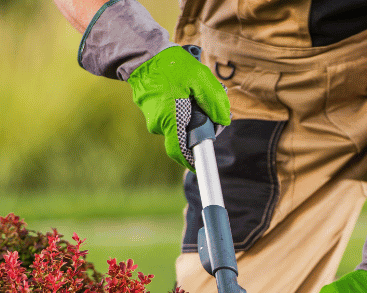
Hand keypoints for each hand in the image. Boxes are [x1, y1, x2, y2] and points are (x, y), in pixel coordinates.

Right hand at [128, 46, 230, 169]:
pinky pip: (171, 115)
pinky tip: (185, 91)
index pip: (180, 152)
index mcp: (170, 119)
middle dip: (199, 126)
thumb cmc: (171, 65)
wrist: (144, 54)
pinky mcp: (151, 110)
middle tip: (208, 109)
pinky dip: (181, 108)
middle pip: (184, 136)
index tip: (202, 164)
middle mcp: (158, 123)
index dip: (192, 161)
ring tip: (195, 92)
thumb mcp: (200, 79)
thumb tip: (223, 120)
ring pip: (178, 124)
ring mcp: (153, 118)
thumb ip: (215, 102)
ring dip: (191, 114)